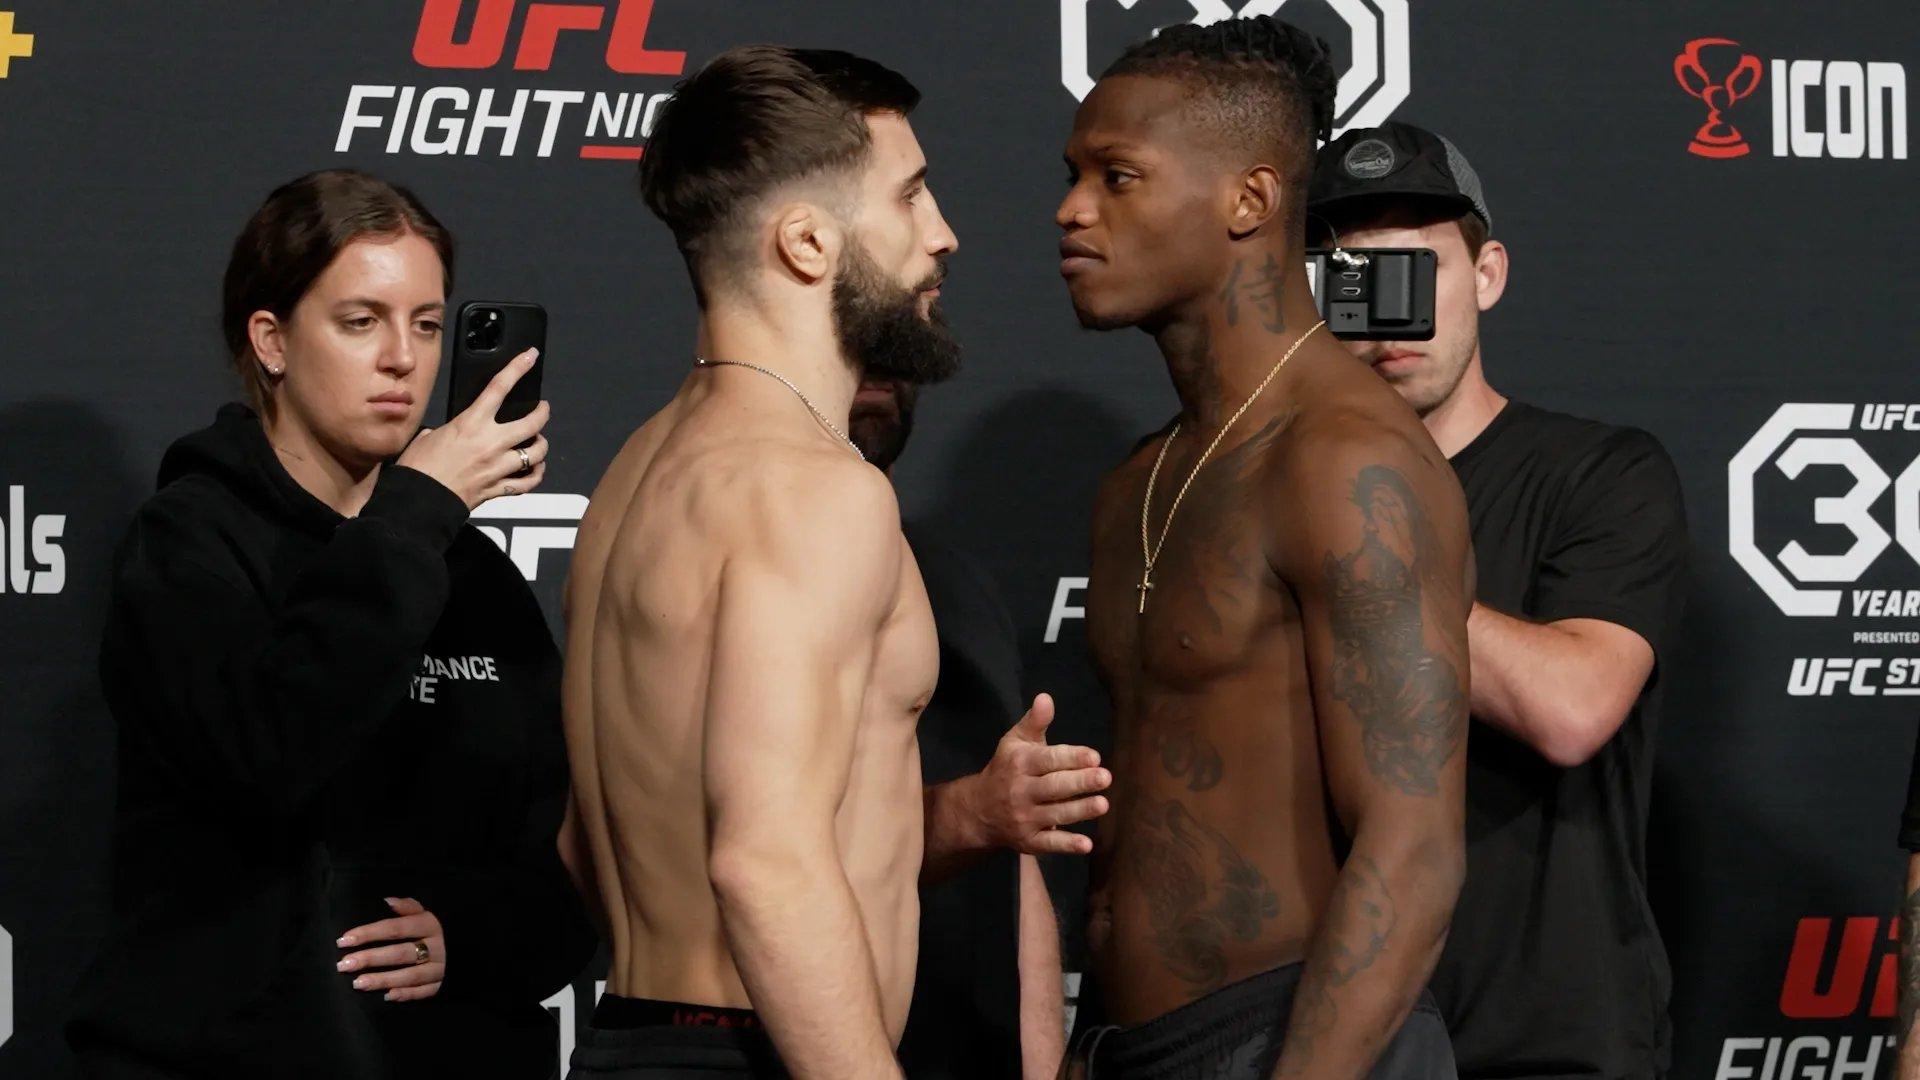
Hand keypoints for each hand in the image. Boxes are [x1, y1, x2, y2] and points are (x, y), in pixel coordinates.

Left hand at [336, 896, 445, 1001]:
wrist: (475, 949)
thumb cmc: (441, 931)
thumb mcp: (429, 914)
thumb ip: (409, 907)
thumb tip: (387, 901)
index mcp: (430, 926)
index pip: (396, 928)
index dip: (369, 933)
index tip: (344, 940)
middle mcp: (436, 947)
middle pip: (399, 953)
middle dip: (370, 959)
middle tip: (344, 964)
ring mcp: (440, 968)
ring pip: (410, 975)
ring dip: (383, 980)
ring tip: (358, 983)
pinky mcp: (443, 985)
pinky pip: (424, 991)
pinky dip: (406, 994)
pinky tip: (387, 997)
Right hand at [398, 348, 550, 508]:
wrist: (418, 502)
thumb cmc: (418, 469)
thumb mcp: (429, 437)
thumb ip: (447, 431)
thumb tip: (450, 433)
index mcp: (470, 423)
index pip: (500, 387)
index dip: (518, 368)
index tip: (531, 356)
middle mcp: (490, 443)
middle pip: (532, 423)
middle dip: (542, 412)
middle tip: (543, 408)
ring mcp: (498, 467)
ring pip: (536, 453)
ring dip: (541, 446)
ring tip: (539, 442)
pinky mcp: (498, 489)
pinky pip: (528, 483)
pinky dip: (535, 475)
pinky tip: (535, 470)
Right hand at [967, 694, 1110, 854]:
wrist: (978, 810)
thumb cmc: (1006, 769)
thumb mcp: (1015, 742)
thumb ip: (1035, 721)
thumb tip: (1046, 697)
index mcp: (1020, 764)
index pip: (1048, 760)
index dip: (1071, 757)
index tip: (1095, 756)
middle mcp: (1020, 791)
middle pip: (1053, 787)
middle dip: (1080, 782)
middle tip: (1105, 777)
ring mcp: (1024, 818)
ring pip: (1055, 814)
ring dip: (1080, 810)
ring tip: (1103, 804)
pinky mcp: (1029, 841)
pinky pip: (1050, 844)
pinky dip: (1067, 845)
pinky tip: (1087, 845)